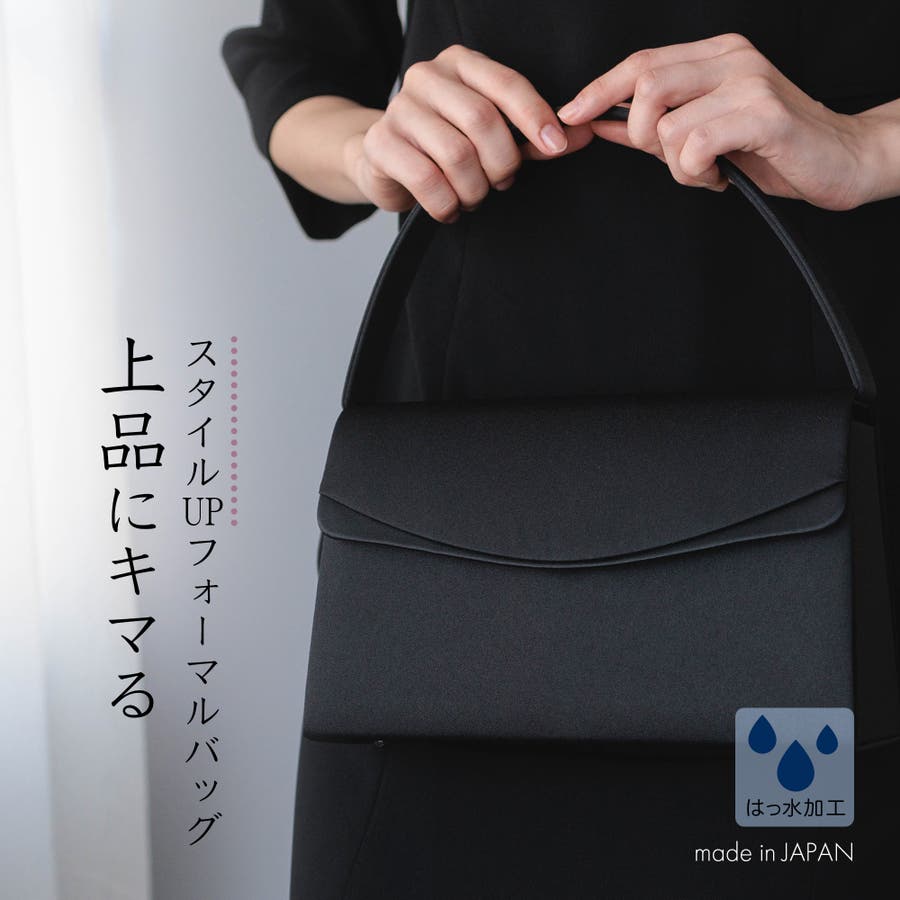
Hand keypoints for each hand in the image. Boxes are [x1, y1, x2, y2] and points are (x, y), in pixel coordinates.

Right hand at [345, 44, 594, 221]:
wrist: (381, 158)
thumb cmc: (443, 145)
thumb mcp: (493, 135)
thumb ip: (535, 135)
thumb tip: (585, 134)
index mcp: (459, 64)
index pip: (505, 84)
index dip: (535, 116)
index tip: (556, 146)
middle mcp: (426, 77)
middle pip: (482, 121)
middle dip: (502, 163)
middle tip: (501, 182)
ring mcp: (399, 109)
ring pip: (457, 155)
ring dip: (474, 189)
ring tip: (472, 197)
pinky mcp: (381, 144)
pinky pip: (427, 180)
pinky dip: (446, 204)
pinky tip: (449, 208)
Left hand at [556, 33, 884, 210]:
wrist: (841, 159)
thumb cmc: (772, 148)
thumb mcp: (702, 134)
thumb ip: (653, 127)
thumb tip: (601, 123)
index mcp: (715, 55)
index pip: (641, 63)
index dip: (599, 90)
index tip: (571, 116)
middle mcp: (732, 59)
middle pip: (646, 86)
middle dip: (641, 135)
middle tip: (670, 159)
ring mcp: (749, 83)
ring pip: (667, 125)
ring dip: (675, 165)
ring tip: (707, 170)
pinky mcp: (764, 114)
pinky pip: (695, 146)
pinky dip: (696, 173)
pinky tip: (722, 176)